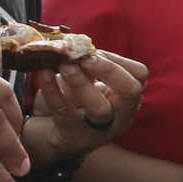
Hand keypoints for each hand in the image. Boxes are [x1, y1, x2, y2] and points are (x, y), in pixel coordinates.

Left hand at [25, 50, 148, 164]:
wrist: (48, 132)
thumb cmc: (73, 101)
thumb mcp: (87, 82)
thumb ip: (89, 67)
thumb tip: (79, 45)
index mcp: (127, 99)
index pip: (138, 75)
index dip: (116, 59)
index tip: (93, 51)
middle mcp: (120, 116)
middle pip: (130, 92)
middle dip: (109, 70)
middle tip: (86, 57)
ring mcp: (98, 130)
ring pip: (99, 107)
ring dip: (81, 83)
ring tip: (64, 65)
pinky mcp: (72, 136)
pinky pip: (64, 111)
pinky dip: (53, 90)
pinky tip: (44, 73)